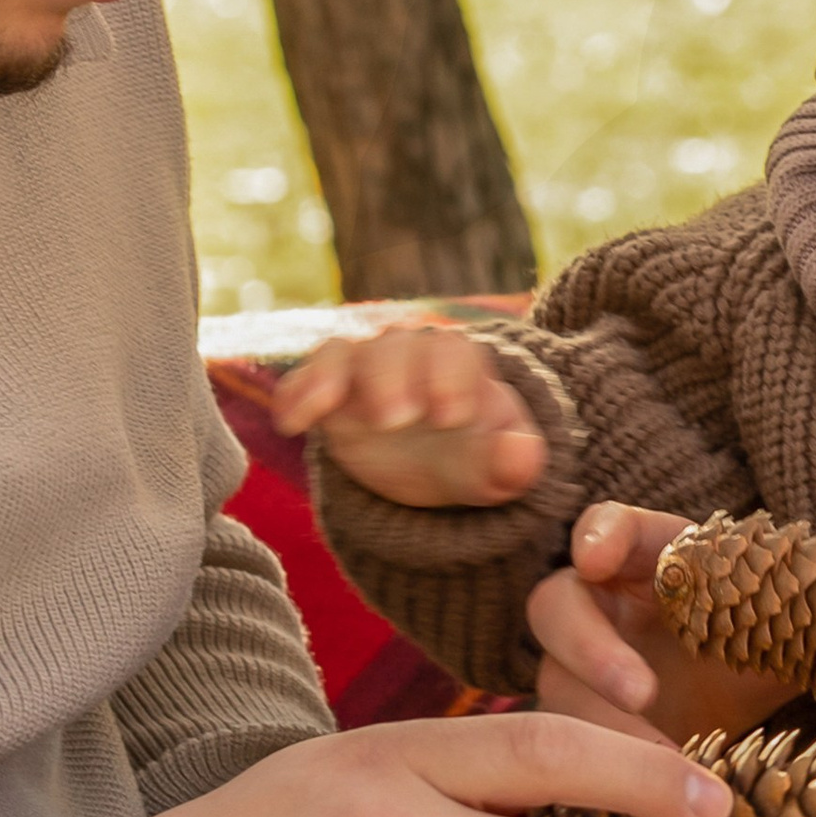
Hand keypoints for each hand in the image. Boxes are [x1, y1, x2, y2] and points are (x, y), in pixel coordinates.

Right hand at [271, 318, 546, 509]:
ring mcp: (364, 370)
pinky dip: (295, 393)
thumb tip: (525, 455)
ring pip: (346, 353)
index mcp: (459, 365)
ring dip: (335, 378)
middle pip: (397, 346)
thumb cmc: (471, 458)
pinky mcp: (327, 391)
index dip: (452, 379)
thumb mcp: (494, 470)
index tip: (451, 419)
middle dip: (392, 377)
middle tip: (395, 420)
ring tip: (327, 408)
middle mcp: (409, 356)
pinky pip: (305, 377)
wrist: (429, 467)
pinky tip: (290, 422)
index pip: (456, 354)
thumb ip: (511, 463)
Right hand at [526, 501, 797, 749]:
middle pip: (557, 605)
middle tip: (641, 693)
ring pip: (558, 686)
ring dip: (601, 726)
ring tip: (663, 767)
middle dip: (591, 646)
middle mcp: (600, 607)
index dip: (599, 535)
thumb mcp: (792, 624)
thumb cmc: (758, 649)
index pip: (612, 530)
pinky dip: (610, 775)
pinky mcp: (575, 728)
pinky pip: (573, 749)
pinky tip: (655, 802)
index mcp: (652, 562)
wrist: (741, 725)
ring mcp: (577, 670)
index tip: (596, 556)